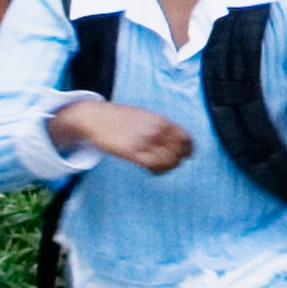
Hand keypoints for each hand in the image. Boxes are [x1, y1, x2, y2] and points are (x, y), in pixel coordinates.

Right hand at [55, 95, 192, 173]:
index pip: (184, 136)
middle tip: (173, 164)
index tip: (188, 155)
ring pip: (168, 158)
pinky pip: (153, 164)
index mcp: (160, 120)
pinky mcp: (131, 151)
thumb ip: (159, 125)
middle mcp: (155, 129)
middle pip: (178, 149)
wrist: (96, 117)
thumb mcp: (144, 115)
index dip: (189, 147)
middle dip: (179, 159)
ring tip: (161, 169)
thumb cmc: (120, 117)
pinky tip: (152, 171)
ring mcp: (143, 140)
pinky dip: (157, 170)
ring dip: (168, 167)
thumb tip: (173, 136)